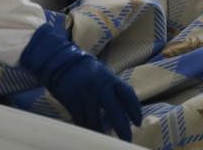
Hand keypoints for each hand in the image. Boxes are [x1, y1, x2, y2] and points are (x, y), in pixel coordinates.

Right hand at [21, 22, 141, 139]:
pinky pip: (82, 122)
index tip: (138, 123)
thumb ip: (114, 90)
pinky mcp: (73, 103)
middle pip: (115, 113)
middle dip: (123, 129)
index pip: (128, 95)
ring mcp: (86, 96)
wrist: (64, 63)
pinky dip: (88, 129)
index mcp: (111, 79)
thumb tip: (126, 111)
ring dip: (102, 133)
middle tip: (127, 139)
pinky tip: (92, 133)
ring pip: (96, 122)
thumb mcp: (105, 75)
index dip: (135, 110)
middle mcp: (100, 87)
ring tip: (106, 139)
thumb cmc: (89, 72)